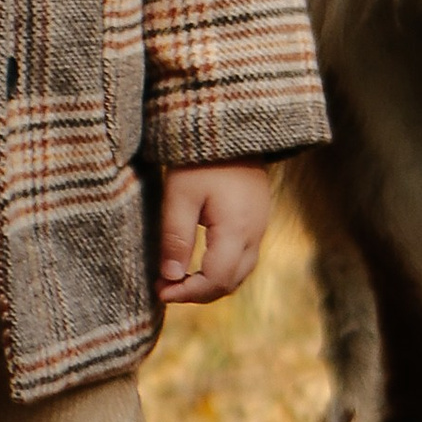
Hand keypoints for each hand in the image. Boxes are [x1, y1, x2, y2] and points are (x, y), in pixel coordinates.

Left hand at [160, 162, 272, 305]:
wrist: (231, 128)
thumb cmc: (200, 159)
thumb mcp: (179, 195)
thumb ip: (175, 238)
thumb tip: (170, 276)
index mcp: (236, 229)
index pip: (215, 279)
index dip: (187, 292)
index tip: (160, 291)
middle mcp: (254, 234)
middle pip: (230, 282)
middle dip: (198, 292)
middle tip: (165, 287)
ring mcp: (260, 227)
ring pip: (239, 273)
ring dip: (210, 283)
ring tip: (178, 278)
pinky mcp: (258, 220)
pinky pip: (243, 258)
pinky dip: (221, 270)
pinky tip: (198, 262)